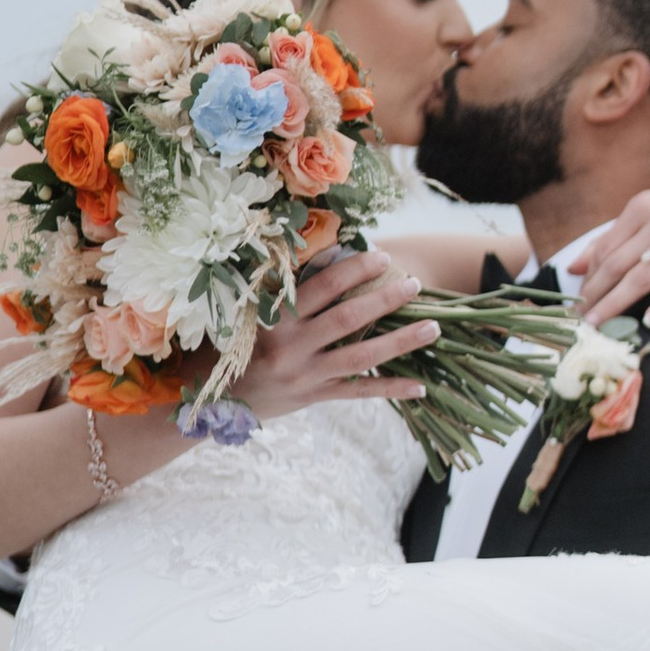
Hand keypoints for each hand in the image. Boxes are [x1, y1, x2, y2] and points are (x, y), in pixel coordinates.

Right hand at [241, 248, 429, 417]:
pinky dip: (390, 389)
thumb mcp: (249, 311)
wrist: (217, 398)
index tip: (382, 256)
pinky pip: (359, 392)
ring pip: (361, 357)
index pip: (321, 289)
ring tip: (432, 328)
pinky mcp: (316, 396)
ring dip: (400, 342)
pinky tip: (420, 386)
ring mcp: (306, 375)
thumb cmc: (234, 342)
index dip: (353, 271)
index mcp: (275, 319)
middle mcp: (292, 347)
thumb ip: (284, 289)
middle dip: (384, 299)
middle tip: (414, 284)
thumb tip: (330, 252)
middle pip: (347, 320)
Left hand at [571, 176, 649, 327]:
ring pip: (644, 278)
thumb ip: (613, 236)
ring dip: (617, 304)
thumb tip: (574, 268)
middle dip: (596, 296)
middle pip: (618, 265)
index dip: (590, 279)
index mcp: (643, 207)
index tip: (579, 303)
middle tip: (581, 321)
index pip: (606, 250)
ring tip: (600, 326)